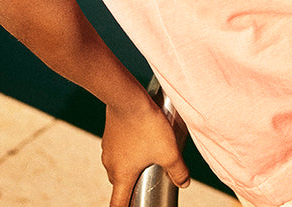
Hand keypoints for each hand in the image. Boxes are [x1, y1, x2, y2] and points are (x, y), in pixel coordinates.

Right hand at [103, 92, 189, 206]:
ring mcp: (108, 148)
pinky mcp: (109, 133)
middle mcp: (110, 164)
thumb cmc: (147, 126)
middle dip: (132, 184)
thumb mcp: (170, 152)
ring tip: (148, 154)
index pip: (117, 204)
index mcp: (122, 175)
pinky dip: (127, 149)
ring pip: (119, 164)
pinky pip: (118, 148)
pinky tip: (141, 137)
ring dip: (130, 164)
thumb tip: (184, 183)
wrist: (128, 97)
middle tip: (148, 177)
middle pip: (119, 183)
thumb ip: (178, 171)